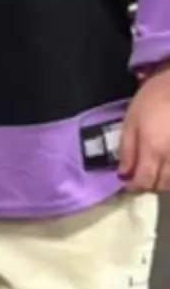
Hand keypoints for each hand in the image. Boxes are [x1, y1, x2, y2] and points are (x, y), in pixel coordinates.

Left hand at [118, 65, 169, 191]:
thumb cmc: (151, 101)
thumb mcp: (130, 122)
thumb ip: (126, 150)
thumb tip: (123, 174)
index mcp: (153, 149)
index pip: (144, 182)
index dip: (134, 187)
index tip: (128, 184)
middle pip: (162, 186)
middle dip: (148, 186)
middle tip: (140, 177)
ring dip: (163, 183)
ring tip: (154, 171)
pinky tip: (166, 165)